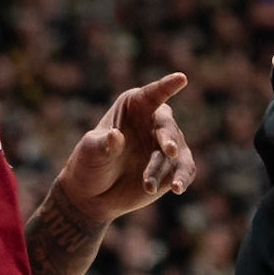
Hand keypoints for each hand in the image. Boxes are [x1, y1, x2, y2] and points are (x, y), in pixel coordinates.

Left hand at [52, 73, 195, 225]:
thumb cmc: (89, 164)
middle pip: (166, 125)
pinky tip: (177, 188)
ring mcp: (163, 144)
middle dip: (168, 137)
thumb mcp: (90, 152)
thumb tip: (116, 136)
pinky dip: (183, 177)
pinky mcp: (171, 168)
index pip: (152, 94)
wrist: (93, 196)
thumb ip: (104, 144)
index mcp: (134, 105)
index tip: (181, 78)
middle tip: (168, 150)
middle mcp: (153, 121)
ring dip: (163, 167)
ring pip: (175, 151)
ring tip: (147, 186)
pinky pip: (185, 169)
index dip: (167, 86)